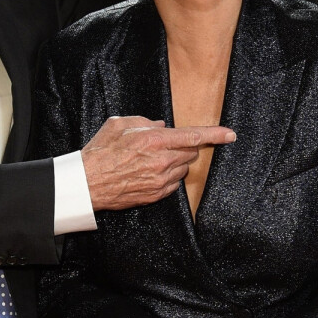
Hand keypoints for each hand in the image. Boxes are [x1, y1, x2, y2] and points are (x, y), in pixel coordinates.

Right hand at [82, 116, 234, 211]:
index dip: (216, 135)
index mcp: (154, 140)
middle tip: (166, 144)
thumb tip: (162, 126)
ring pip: (183, 168)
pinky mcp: (156, 195)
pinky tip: (150, 173)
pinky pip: (174, 184)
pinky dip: (168, 176)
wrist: (87, 183)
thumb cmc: (100, 151)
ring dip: (176, 161)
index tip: (231, 134)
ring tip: (153, 159)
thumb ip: (145, 122)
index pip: (194, 136)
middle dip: (185, 146)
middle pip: (191, 152)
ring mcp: (160, 180)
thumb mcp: (120, 124)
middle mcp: (162, 161)